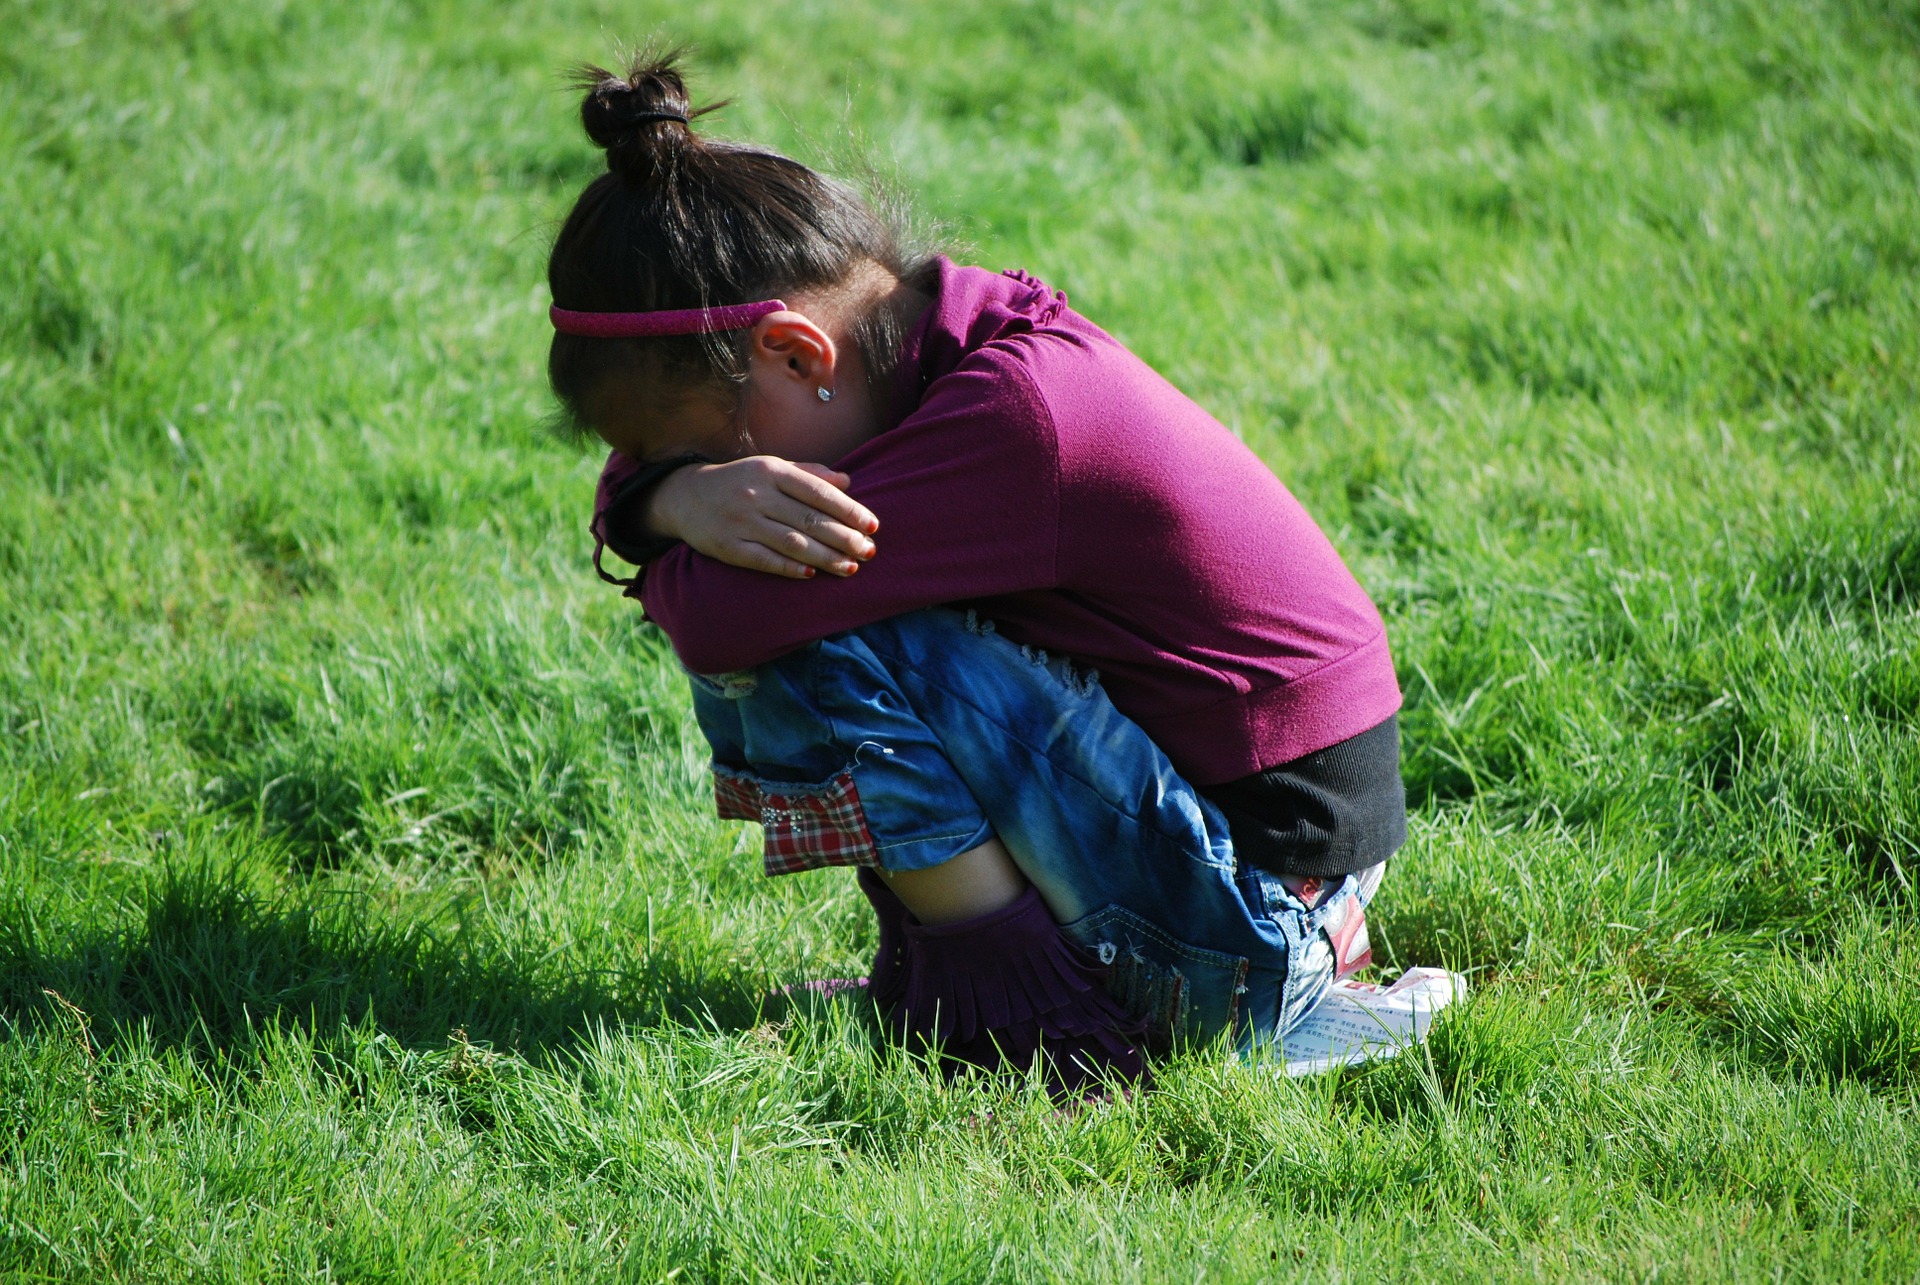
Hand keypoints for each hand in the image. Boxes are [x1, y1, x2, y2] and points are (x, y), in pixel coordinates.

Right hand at [646, 456, 878, 578]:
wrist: (685, 496)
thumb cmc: (740, 481)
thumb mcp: (771, 467)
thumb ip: (809, 474)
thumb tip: (848, 482)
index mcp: (770, 470)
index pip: (818, 492)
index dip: (849, 510)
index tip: (873, 525)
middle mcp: (756, 494)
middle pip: (809, 519)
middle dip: (844, 538)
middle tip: (869, 551)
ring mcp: (740, 521)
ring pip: (792, 542)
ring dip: (826, 557)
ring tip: (851, 566)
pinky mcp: (727, 546)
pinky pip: (764, 559)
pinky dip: (790, 567)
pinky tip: (813, 573)